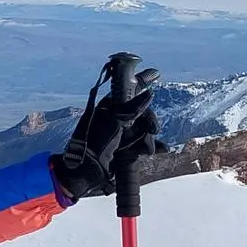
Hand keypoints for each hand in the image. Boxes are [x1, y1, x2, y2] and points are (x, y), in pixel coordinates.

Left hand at [53, 67, 161, 199]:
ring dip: (148, 138)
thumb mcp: (113, 123)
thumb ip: (131, 109)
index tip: (154, 74)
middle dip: (148, 121)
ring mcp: (121, 133)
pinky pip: (142, 143)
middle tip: (152, 130)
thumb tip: (148, 93)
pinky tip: (161, 149)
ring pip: (143, 129)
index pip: (129, 92)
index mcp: (108, 108)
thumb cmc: (94, 144)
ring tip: (146, 149)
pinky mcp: (125, 148)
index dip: (141, 82)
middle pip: (141, 112)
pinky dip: (150, 146)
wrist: (85, 172)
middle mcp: (116, 118)